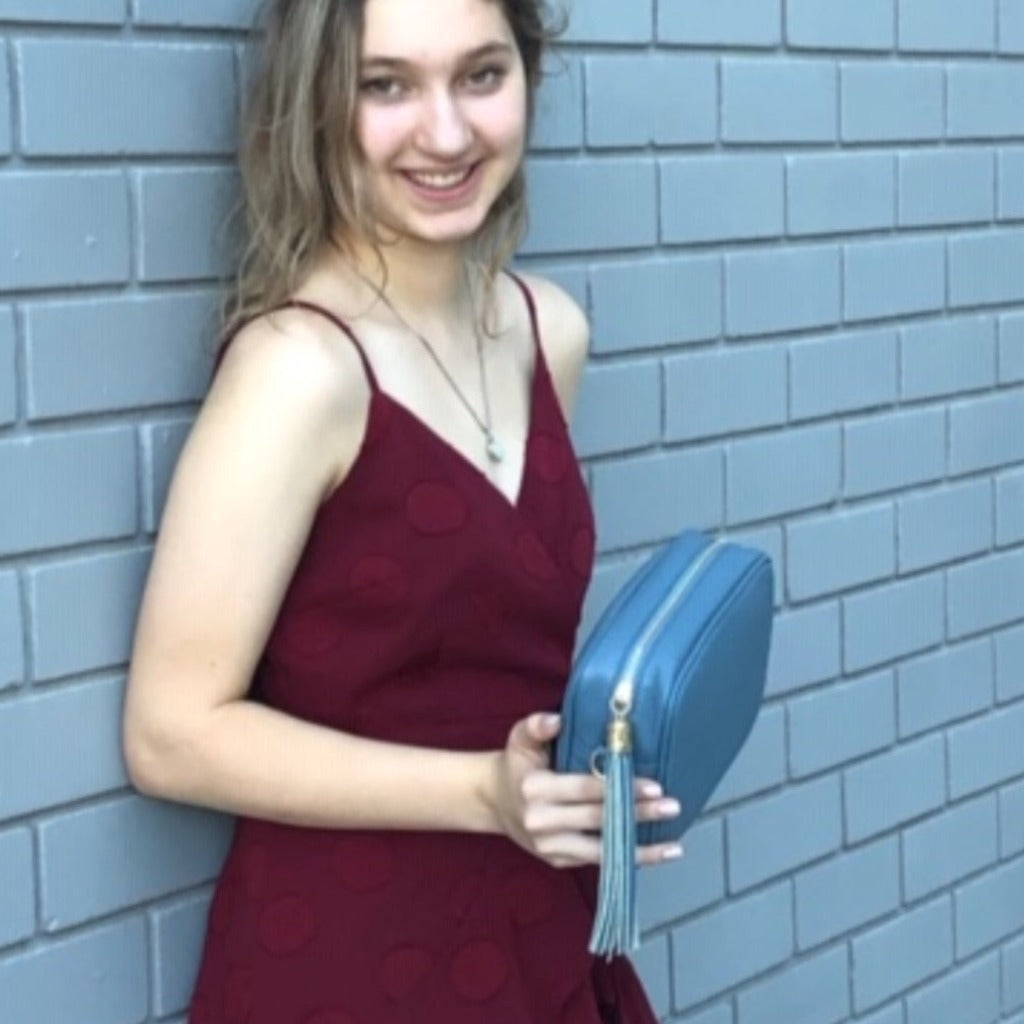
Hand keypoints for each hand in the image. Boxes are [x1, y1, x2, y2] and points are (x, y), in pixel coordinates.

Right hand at [487, 712, 684, 868]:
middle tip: (672, 807)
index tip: (653, 785)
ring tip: (674, 845)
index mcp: (536, 789)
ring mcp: (550, 847)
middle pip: (599, 819)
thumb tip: (557, 720)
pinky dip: (627, 858)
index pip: (585, 790)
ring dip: (640, 850)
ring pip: (602, 852)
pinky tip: (655, 854)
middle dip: (638, 814)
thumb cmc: (518, 764)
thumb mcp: (521, 739)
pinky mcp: (559, 861)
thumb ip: (537, 726)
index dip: (619, 788)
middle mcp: (542, 822)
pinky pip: (598, 861)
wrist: (495, 801)